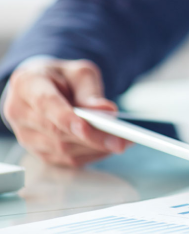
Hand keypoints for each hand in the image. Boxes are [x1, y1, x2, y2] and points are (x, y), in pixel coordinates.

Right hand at [3, 59, 130, 166]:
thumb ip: (91, 91)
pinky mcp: (38, 151)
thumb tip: (106, 111)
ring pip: (62, 150)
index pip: (46, 104)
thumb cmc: (63, 78)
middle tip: (121, 140)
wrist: (43, 88)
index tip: (87, 128)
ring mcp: (25, 135)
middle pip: (56, 132)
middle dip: (92, 138)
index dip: (66, 118)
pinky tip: (109, 147)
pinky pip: (66, 160)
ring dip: (95, 149)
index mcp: (27, 84)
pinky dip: (91, 155)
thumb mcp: (79, 73)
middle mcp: (19, 111)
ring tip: (123, 142)